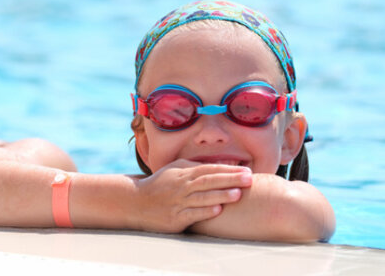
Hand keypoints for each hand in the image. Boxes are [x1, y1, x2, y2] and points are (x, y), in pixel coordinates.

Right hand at [131, 160, 251, 232]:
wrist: (136, 202)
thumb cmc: (161, 185)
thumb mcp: (176, 170)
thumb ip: (197, 168)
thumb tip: (223, 166)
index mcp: (183, 174)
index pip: (209, 170)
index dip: (228, 170)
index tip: (247, 171)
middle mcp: (181, 186)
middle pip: (208, 181)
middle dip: (229, 180)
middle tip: (248, 179)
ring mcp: (177, 202)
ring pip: (201, 198)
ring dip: (220, 195)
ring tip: (237, 194)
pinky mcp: (174, 218)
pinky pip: (191, 214)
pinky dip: (204, 211)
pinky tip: (217, 209)